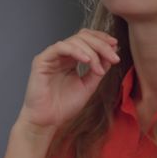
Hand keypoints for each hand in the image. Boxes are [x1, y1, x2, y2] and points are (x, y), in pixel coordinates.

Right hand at [16, 28, 120, 145]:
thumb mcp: (88, 86)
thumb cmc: (64, 106)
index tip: (115, 45)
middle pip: (82, 37)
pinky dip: (76, 51)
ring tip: (99, 68)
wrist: (49, 120)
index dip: (101, 39)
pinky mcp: (42, 60)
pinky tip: (87, 61)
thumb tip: (111, 53)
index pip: (87, 39)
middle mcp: (61, 55)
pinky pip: (60, 48)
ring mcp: (51, 56)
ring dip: (91, 52)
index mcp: (71, 59)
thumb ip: (98, 69)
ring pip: (74, 40)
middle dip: (101, 45)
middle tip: (114, 57)